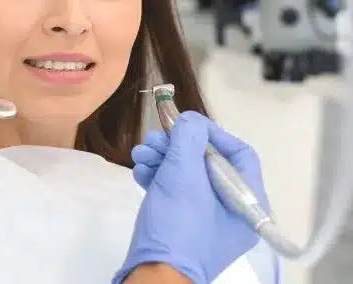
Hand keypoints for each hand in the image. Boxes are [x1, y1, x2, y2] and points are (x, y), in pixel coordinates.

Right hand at [113, 111, 268, 283]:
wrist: (153, 273)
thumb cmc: (178, 224)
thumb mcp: (183, 175)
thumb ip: (188, 139)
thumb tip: (190, 120)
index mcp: (247, 202)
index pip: (240, 154)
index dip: (212, 134)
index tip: (185, 125)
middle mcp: (230, 211)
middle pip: (207, 163)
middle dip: (176, 146)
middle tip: (153, 140)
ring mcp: (205, 220)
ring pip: (186, 176)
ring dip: (161, 159)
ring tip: (140, 154)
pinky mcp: (181, 225)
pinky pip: (174, 193)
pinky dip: (157, 177)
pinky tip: (140, 171)